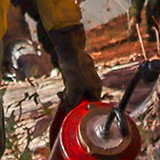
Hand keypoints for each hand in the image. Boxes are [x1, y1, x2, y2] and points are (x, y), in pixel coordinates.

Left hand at [46, 24, 101, 145]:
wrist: (68, 49)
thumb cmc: (73, 66)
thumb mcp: (73, 86)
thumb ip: (73, 99)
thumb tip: (70, 108)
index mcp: (96, 88)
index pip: (91, 107)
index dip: (81, 110)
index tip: (71, 108)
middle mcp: (93, 85)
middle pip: (83, 101)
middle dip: (73, 101)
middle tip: (63, 97)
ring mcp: (86, 81)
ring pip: (77, 94)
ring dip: (69, 95)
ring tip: (62, 90)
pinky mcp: (79, 76)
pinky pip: (74, 87)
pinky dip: (68, 88)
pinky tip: (64, 83)